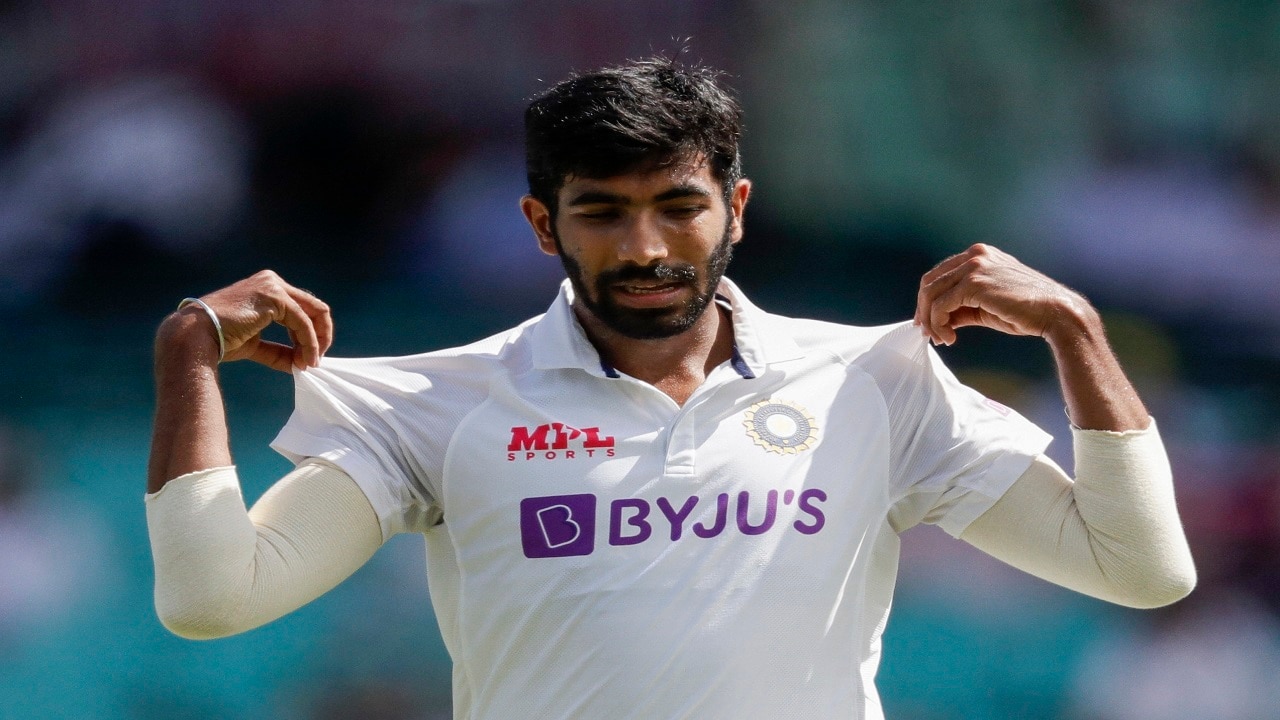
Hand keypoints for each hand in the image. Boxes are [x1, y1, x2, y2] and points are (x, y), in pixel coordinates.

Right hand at [173, 270, 332, 370]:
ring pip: (313, 314)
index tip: (309, 357)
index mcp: (266, 288)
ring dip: (315, 342)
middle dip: (321, 336)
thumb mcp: (255, 344)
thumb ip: (278, 349)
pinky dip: (308, 343)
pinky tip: (304, 360)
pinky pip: (302, 323)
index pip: (302, 308)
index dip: (311, 334)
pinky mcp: (274, 297)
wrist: (195, 335)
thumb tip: (299, 364)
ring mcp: (273, 286)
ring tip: (309, 364)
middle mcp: (272, 281)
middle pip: (313, 307)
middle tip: (315, 361)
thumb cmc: (218, 339)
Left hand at [914, 244, 1091, 345]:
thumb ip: (963, 307)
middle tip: (928, 334)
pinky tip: (950, 338)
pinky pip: (940, 306)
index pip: (941, 274)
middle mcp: (975, 255)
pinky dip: (938, 324)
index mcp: (980, 255)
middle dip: (924, 310)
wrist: (1056, 313)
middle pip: (930, 282)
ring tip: (942, 339)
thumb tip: (939, 320)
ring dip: (931, 320)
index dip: (929, 300)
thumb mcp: (987, 306)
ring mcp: (974, 266)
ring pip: (931, 293)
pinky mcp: (973, 283)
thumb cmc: (1025, 312)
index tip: (928, 323)